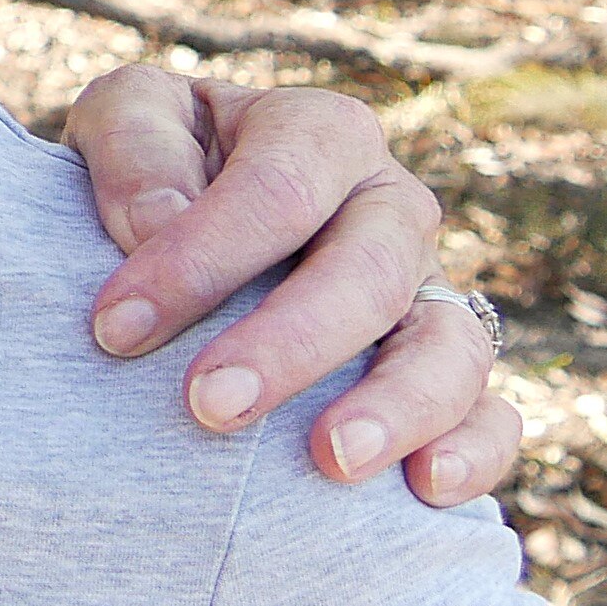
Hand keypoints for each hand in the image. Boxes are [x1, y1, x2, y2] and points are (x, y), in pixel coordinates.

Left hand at [67, 69, 519, 506]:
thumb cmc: (151, 166)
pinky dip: (475, 452)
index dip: (199, 260)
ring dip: (398, 407)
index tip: (115, 328)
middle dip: (291, 343)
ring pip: (451, 346)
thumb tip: (155, 221)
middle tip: (210, 405)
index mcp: (321, 136)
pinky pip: (491, 416)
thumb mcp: (124, 115)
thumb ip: (133, 149)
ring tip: (333, 462)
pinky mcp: (443, 372)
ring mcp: (428, 293)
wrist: (175, 216)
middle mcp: (390, 209)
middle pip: (371, 272)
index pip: (279, 191)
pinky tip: (427, 490)